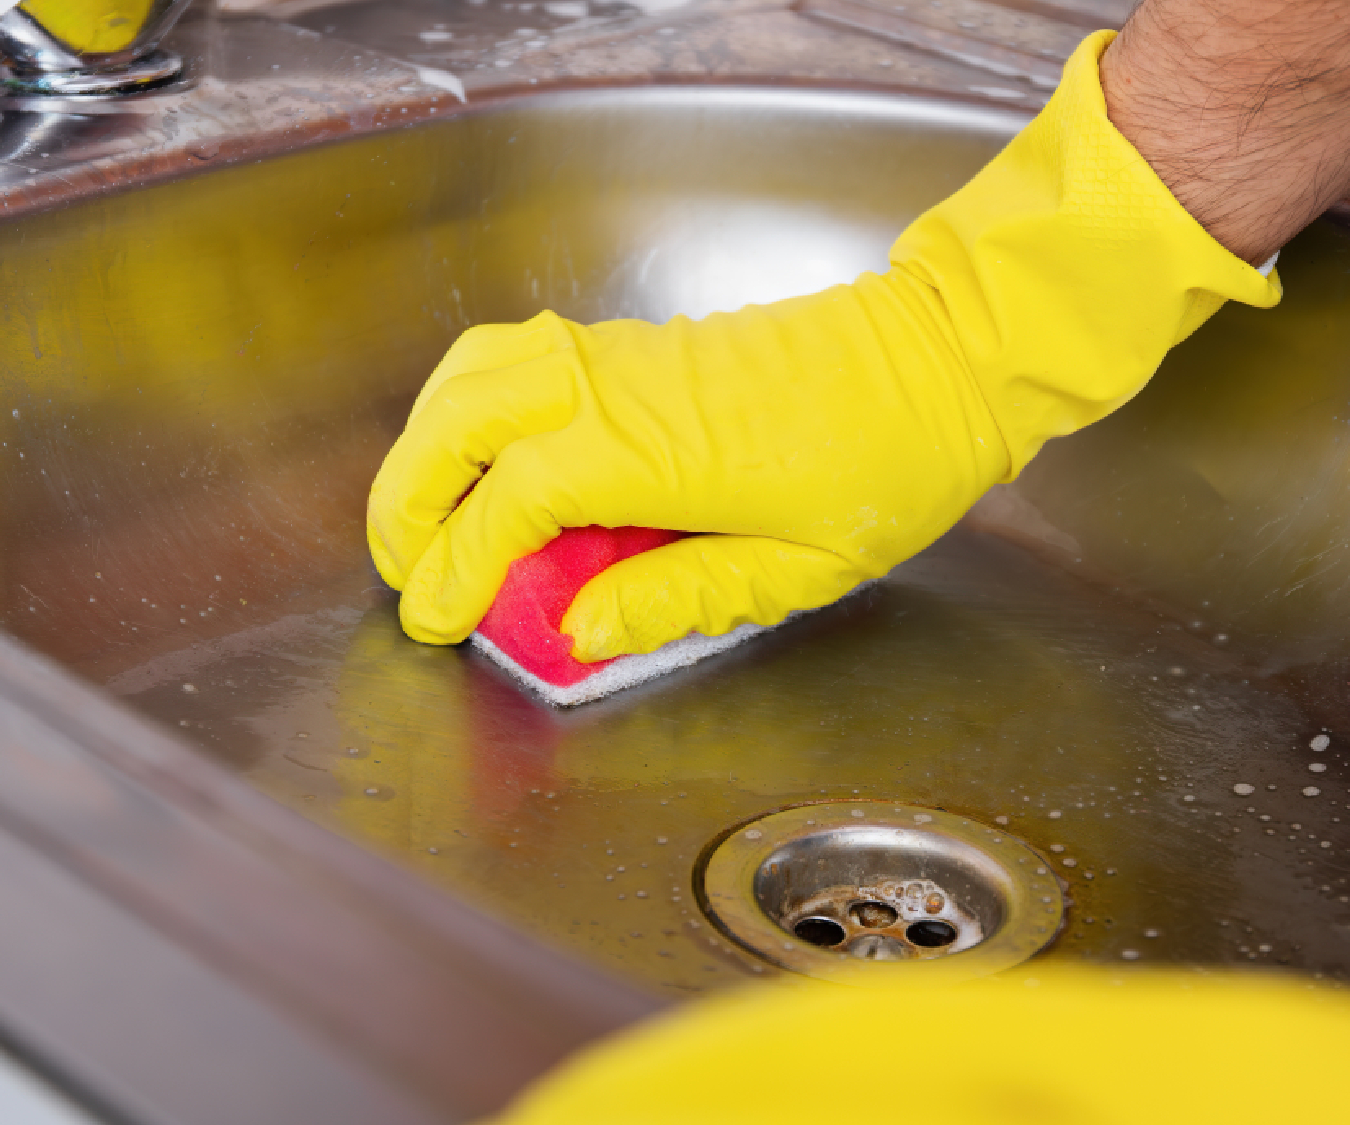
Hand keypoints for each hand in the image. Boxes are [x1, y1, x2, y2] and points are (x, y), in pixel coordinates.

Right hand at [368, 32, 1277, 659]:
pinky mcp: (642, 345)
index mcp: (648, 452)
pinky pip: (521, 360)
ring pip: (478, 373)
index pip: (504, 508)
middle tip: (403, 571)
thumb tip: (581, 630)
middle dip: (408, 498)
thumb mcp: (793, 568)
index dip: (453, 568)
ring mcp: (625, 356)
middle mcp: (617, 389)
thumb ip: (674, 600)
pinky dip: (473, 406)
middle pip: (459, 422)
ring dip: (430, 441)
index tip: (432, 618)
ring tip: (425, 515)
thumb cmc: (888, 461)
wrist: (945, 356)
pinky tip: (484, 459)